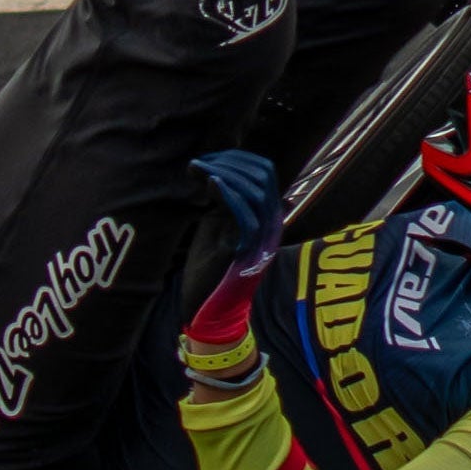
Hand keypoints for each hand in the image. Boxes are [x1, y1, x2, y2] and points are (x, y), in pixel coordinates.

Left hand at [181, 152, 281, 364]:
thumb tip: (213, 169)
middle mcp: (270, 225)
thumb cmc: (209, 268)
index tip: (210, 157)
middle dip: (231, 161)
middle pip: (263, 176)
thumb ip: (222, 201)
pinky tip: (211, 182)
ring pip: (256, 192)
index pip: (265, 171)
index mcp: (265, 216)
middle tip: (202, 162)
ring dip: (226, 173)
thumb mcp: (216, 225)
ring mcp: (261, 239)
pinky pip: (245, 217)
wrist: (208, 312)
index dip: (238, 157)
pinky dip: (229, 195)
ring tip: (201, 168)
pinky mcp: (246, 252)